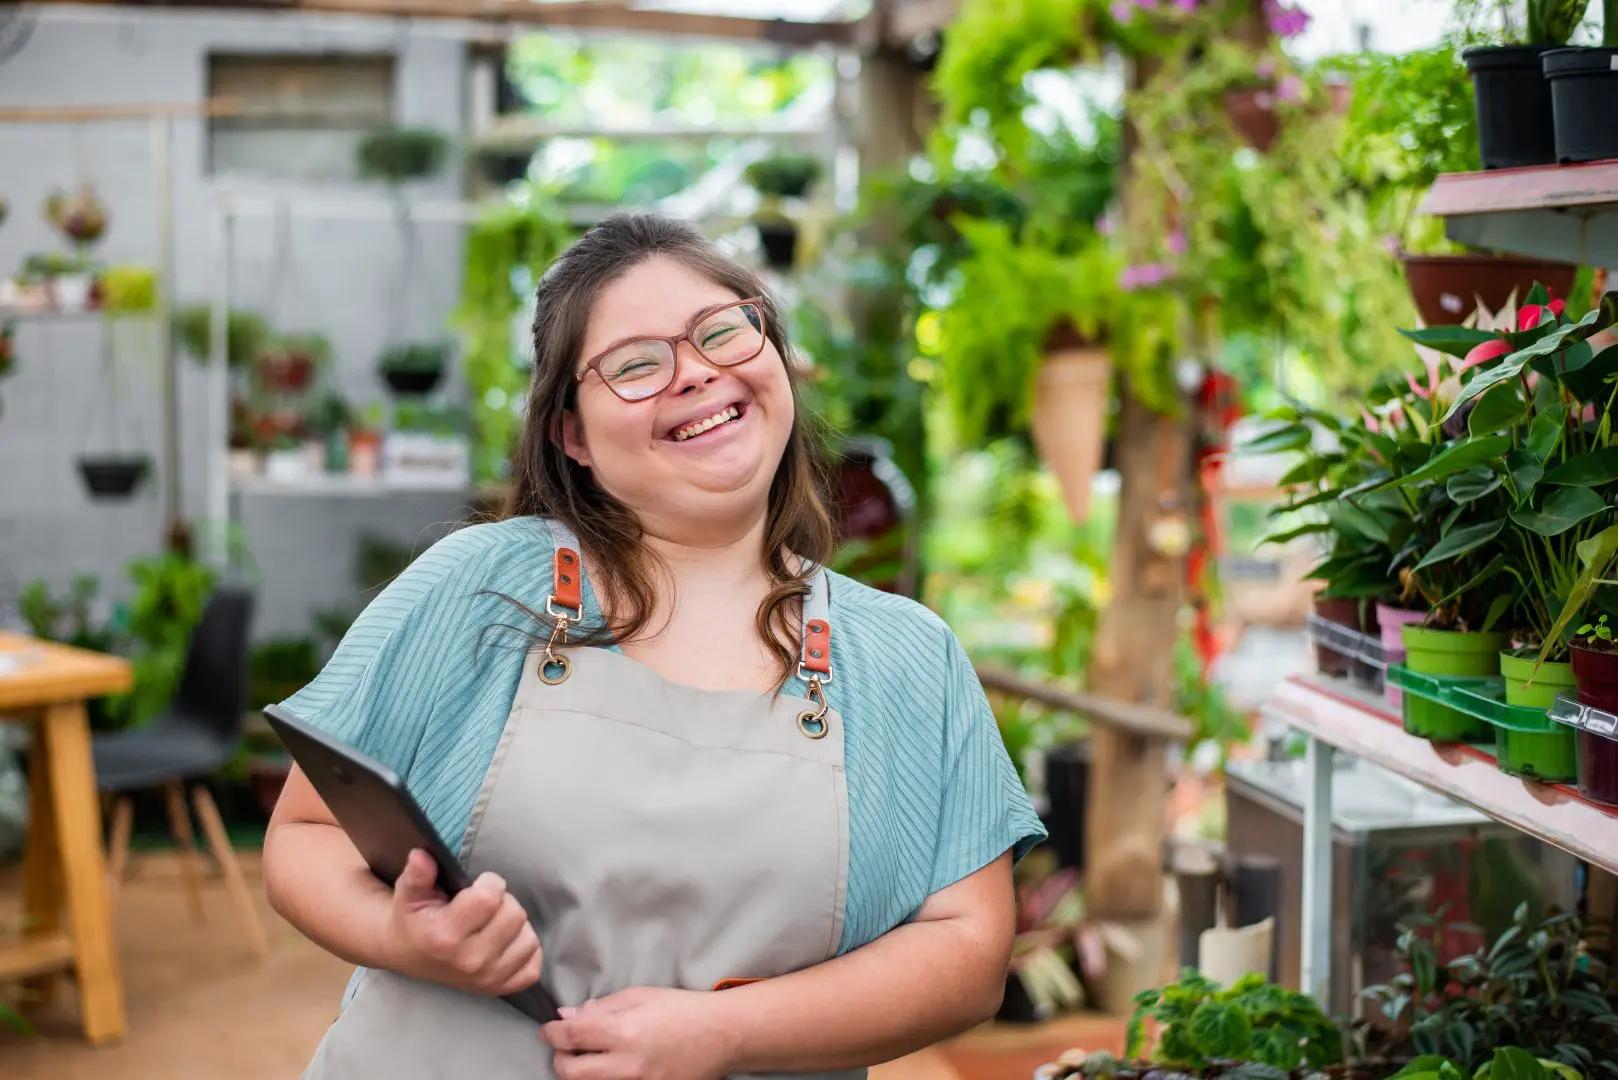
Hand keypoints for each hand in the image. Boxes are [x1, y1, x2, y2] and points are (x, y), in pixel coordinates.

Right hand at [384, 848, 542, 996]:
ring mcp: (486, 978)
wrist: (408, 954)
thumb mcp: (409, 893)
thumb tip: (422, 855)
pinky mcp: (500, 988)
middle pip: (514, 914)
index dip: (489, 883)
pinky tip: (505, 941)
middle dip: (503, 901)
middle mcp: (469, 961)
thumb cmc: (414, 919)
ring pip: (529, 937)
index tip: (478, 885)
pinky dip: (524, 949)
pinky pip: (533, 964)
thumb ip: (417, 873)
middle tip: (484, 905)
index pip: (490, 898)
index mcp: (445, 936)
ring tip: (493, 922)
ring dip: (515, 925)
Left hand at [540, 987, 733, 1079]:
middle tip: (567, 1047)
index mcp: (624, 1031)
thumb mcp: (641, 995)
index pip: (571, 1037)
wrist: (720, 1035)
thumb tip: (567, 1016)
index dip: (551, 1033)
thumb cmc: (681, 1009)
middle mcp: (627, 1065)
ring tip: (592, 1056)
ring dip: (581, 1072)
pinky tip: (612, 1066)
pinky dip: (605, 1079)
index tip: (549, 1029)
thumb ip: (602, 1007)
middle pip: (570, 1072)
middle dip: (560, 1058)